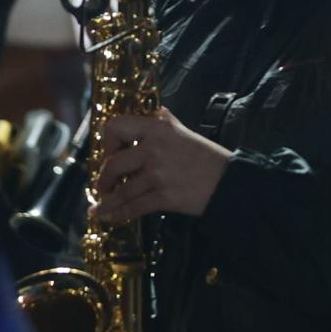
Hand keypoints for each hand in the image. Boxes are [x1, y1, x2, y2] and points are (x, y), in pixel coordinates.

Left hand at [90, 108, 232, 222]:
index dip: (108, 142)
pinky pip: (133, 208)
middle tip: (104, 186)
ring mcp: (158, 174)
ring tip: (101, 207)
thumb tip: (152, 113)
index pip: (116, 127)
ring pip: (121, 191)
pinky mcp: (164, 197)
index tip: (112, 153)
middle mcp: (153, 148)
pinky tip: (109, 217)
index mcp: (157, 128)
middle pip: (112, 165)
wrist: (229, 181)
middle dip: (103, 180)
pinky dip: (118, 215)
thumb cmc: (206, 156)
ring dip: (107, 202)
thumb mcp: (184, 132)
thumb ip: (164, 123)